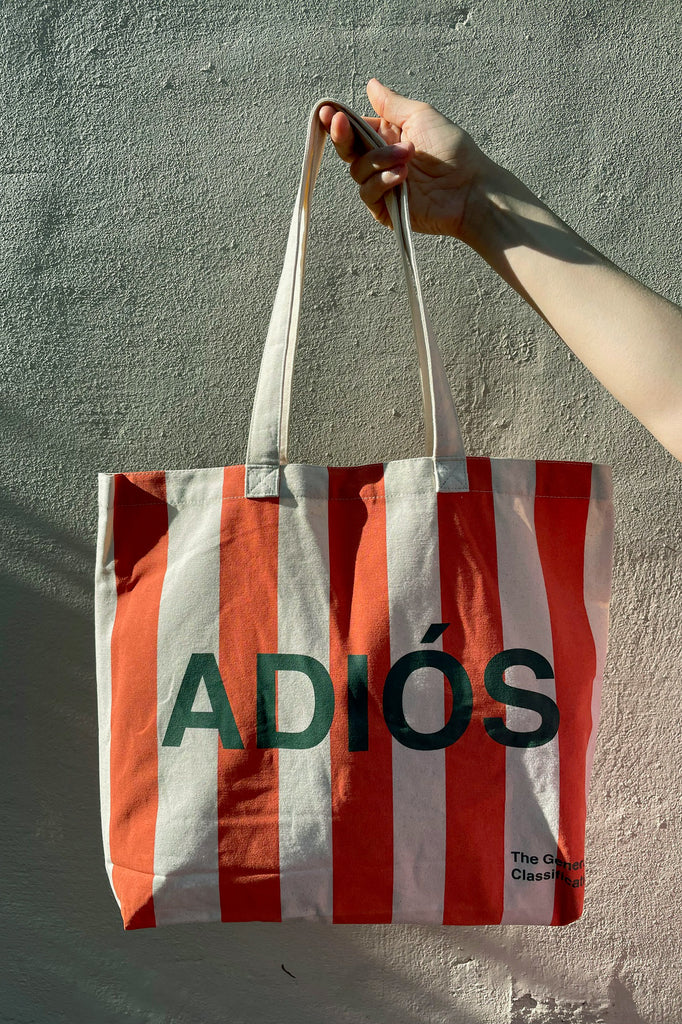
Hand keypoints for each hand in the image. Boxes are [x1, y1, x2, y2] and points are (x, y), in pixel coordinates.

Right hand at [319, 78, 492, 238]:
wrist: (470, 188)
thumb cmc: (453, 152)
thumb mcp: (421, 116)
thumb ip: (391, 104)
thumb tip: (371, 85)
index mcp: (388, 138)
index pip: (355, 129)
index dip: (340, 122)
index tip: (330, 112)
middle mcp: (382, 161)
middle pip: (348, 150)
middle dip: (342, 136)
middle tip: (340, 124)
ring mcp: (382, 186)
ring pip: (358, 171)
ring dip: (379, 160)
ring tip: (408, 156)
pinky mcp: (385, 209)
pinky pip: (368, 194)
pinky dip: (382, 182)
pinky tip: (402, 176)